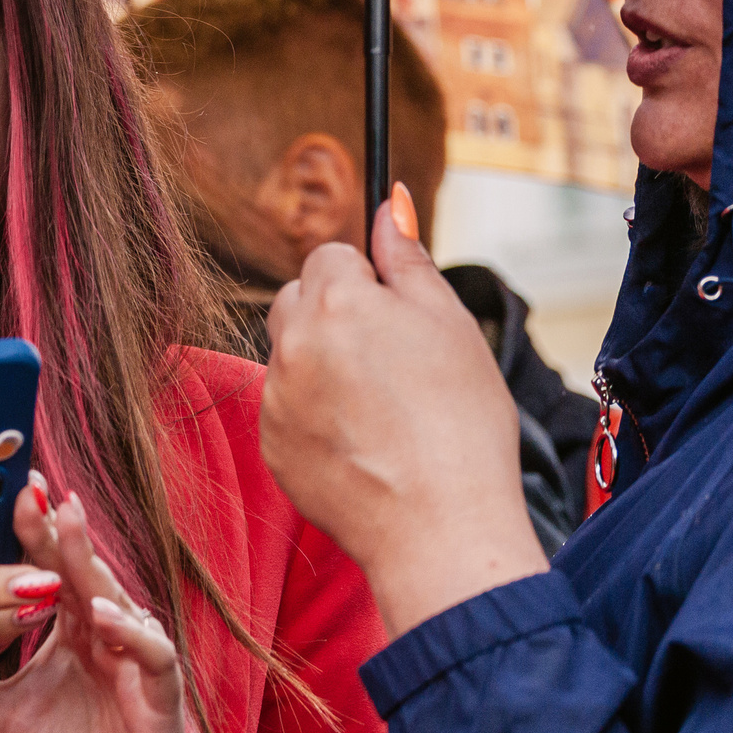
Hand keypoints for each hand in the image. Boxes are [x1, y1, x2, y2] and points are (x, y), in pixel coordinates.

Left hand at [0, 477, 226, 732]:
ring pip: (116, 596)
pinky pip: (150, 654)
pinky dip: (127, 631)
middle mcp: (106, 634)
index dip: (30, 527)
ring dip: (90, 562)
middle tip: (30, 486)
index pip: (49, 567)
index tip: (2, 487)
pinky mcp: (161, 697)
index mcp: (71, 630)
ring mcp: (136, 660)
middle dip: (57, 525)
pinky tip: (99, 614)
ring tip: (64, 526)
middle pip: (81, 568)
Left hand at [261, 185, 548, 635]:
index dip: (369, 282)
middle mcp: (291, 343)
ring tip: (384, 410)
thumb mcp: (449, 326)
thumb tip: (389, 202)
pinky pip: (287, 408)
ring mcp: (274, 398)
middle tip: (392, 362)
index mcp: (336, 301)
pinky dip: (316, 415)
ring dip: (324, 364)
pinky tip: (365, 444)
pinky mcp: (271, 446)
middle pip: (299, 298)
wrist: (440, 530)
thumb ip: (409, 260)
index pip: (330, 255)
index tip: (400, 319)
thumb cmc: (460, 424)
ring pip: (292, 355)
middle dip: (336, 313)